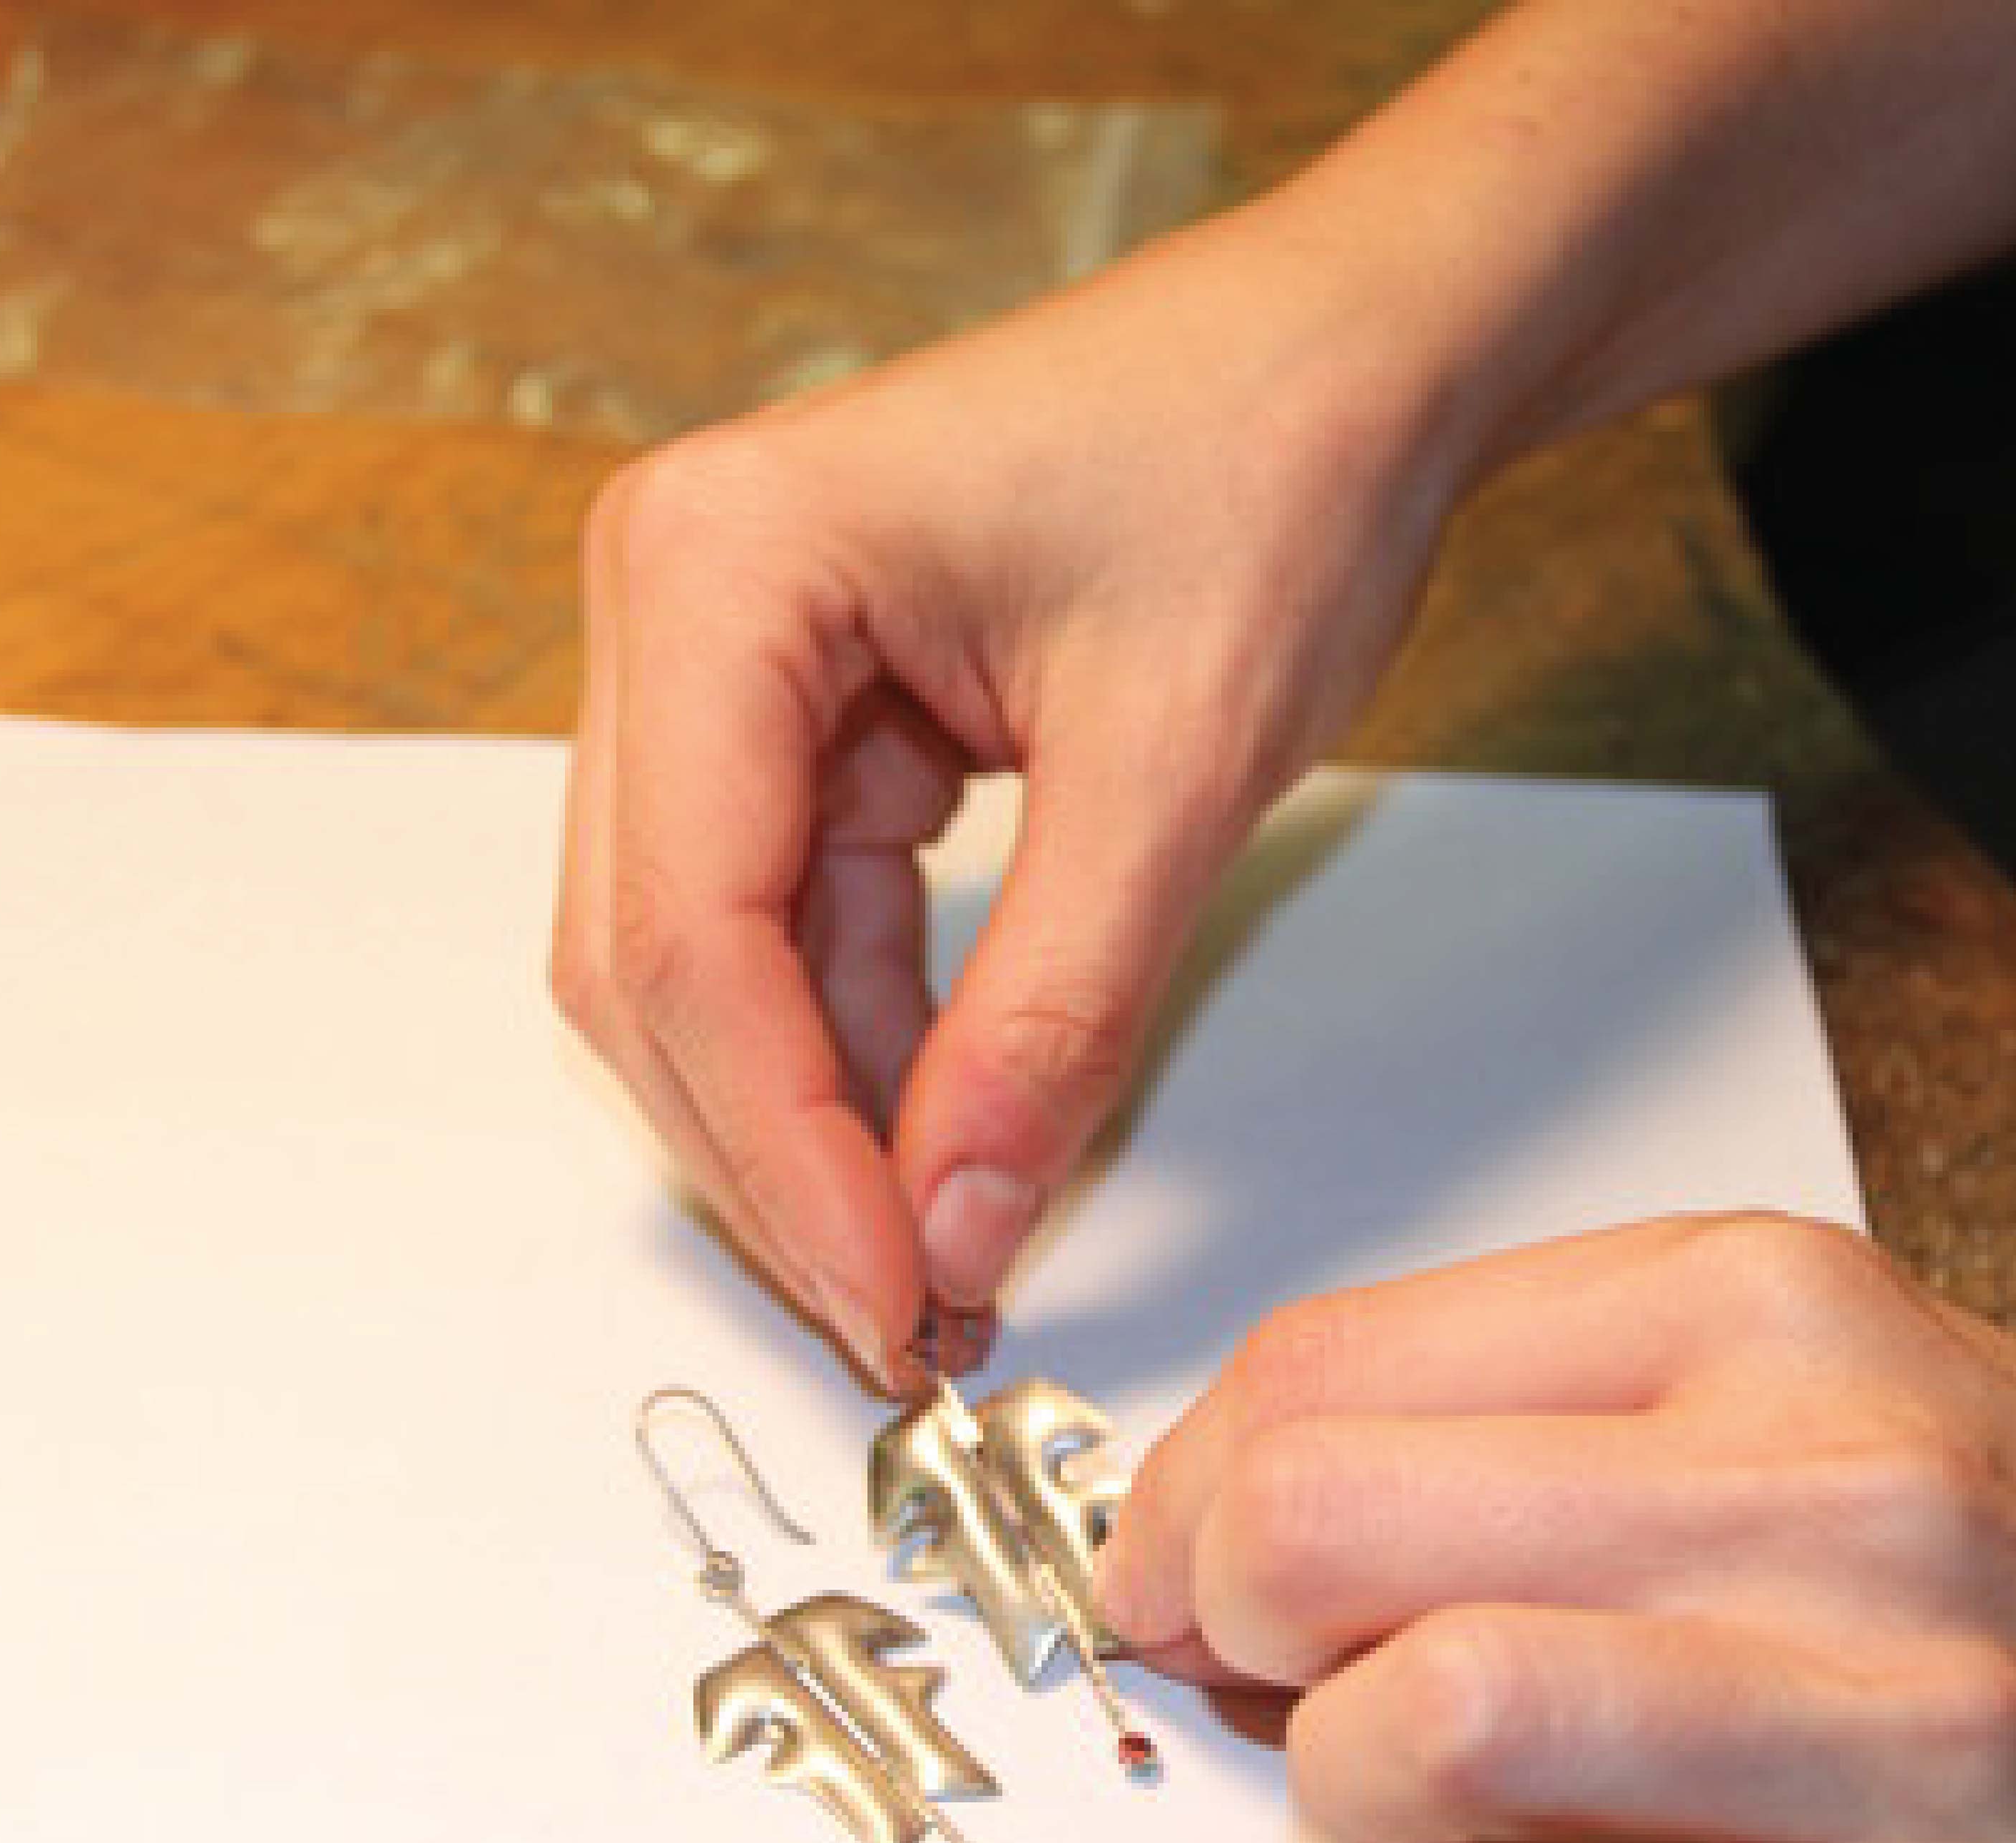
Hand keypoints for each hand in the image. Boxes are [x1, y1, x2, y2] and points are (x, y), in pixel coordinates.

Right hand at [551, 207, 1460, 1376]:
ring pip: (715, 963)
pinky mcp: (814, 711)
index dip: (781, 1151)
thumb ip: (1052, 1016)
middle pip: (659, 960)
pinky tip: (942, 1149)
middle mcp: (682, 603)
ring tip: (935, 1263)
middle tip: (901, 1317)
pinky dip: (867, 1048)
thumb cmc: (1273, 457)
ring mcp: (734, 659)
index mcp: (720, 567)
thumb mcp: (1175, 767)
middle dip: (778, 1155)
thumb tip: (959, 1228)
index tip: (884, 1300)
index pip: (689, 930)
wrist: (1356, 353)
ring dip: (817, 1120)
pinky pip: (801, 924)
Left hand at [1101, 1215, 2015, 1842]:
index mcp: (1770, 1309)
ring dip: (1354, 1802)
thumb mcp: (1832, 1377)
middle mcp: (1827, 1484)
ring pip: (1427, 1729)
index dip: (1181, 1482)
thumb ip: (1554, 1408)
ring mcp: (1893, 1724)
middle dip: (1219, 1619)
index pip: (1333, 1357)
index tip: (1172, 1560)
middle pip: (1328, 1520)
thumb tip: (1257, 1497)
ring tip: (1414, 1820)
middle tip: (1257, 1680)